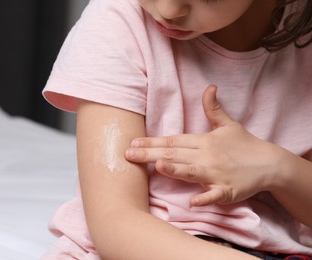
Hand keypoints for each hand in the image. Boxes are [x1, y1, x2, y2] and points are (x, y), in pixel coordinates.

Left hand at [125, 85, 283, 205]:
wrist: (270, 164)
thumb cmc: (244, 144)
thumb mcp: (228, 124)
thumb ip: (213, 108)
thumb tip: (209, 87)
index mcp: (204, 141)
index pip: (173, 140)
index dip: (153, 141)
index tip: (133, 142)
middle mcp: (207, 156)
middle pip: (175, 154)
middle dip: (150, 154)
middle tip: (128, 154)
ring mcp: (217, 173)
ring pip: (192, 171)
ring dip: (175, 169)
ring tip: (157, 165)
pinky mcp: (228, 190)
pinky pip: (215, 195)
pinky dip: (205, 198)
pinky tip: (192, 201)